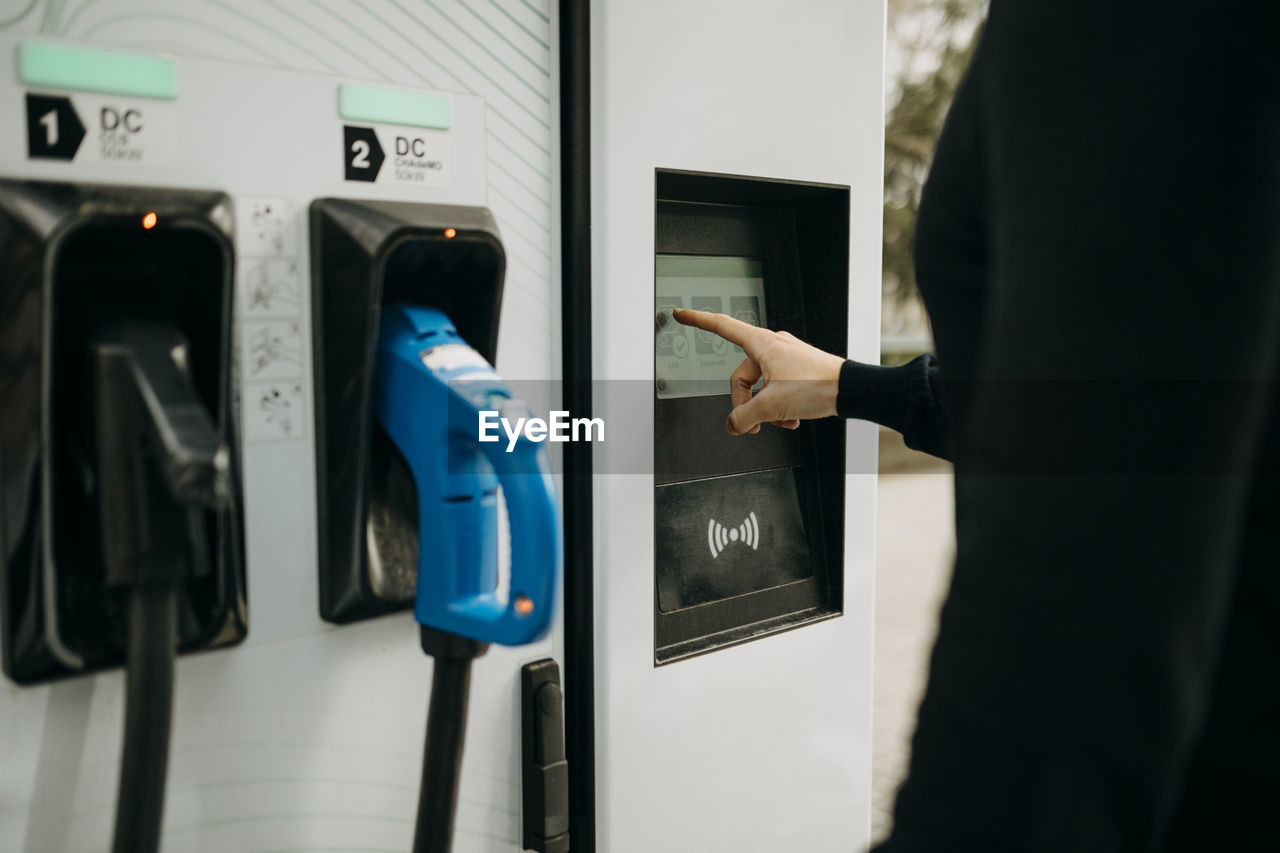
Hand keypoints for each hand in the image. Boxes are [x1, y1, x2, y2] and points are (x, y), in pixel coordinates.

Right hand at [671, 308, 844, 435]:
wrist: (851, 391)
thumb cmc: (817, 386)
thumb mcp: (772, 406)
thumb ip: (744, 416)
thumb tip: (734, 425)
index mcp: (761, 344)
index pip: (721, 327)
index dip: (698, 320)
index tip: (681, 314)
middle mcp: (772, 347)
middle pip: (741, 377)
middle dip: (746, 404)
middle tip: (753, 425)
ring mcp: (785, 358)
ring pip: (761, 388)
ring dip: (766, 410)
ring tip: (779, 422)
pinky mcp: (796, 371)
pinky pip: (777, 390)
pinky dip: (780, 408)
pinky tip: (791, 420)